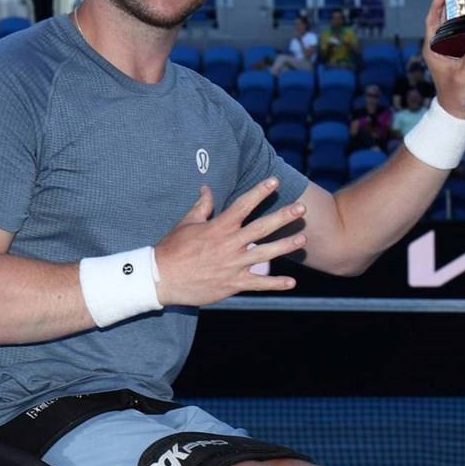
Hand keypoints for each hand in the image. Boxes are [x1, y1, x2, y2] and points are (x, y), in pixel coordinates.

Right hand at [151, 178, 306, 305]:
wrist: (161, 279)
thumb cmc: (172, 249)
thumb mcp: (186, 224)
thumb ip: (202, 206)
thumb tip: (207, 188)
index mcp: (219, 227)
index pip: (243, 205)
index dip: (260, 192)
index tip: (275, 181)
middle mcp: (229, 244)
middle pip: (262, 228)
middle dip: (283, 217)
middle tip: (301, 208)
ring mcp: (233, 265)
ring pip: (265, 254)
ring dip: (285, 246)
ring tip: (303, 239)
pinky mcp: (233, 284)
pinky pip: (258, 284)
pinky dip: (275, 283)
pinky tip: (292, 282)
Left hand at [421, 0, 464, 116]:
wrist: (459, 110)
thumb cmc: (455, 95)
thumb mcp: (463, 76)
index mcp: (433, 50)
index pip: (432, 22)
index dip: (436, 6)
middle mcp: (439, 48)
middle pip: (442, 21)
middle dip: (448, 5)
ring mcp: (449, 51)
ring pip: (452, 28)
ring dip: (458, 15)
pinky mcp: (460, 55)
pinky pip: (463, 36)